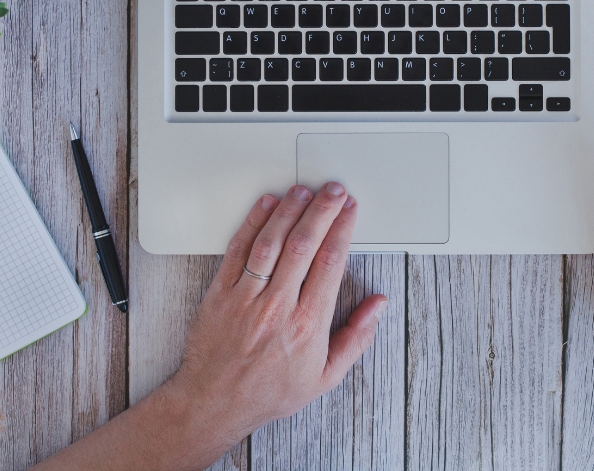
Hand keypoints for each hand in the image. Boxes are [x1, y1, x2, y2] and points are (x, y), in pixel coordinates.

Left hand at [170, 182, 387, 455]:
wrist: (215, 403)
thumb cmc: (269, 391)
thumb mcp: (325, 376)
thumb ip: (356, 337)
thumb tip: (377, 304)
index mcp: (308, 325)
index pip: (331, 262)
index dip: (343, 228)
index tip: (351, 210)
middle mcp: (277, 308)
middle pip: (304, 244)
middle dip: (322, 210)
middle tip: (333, 190)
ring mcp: (246, 298)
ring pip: (271, 241)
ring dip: (289, 210)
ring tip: (303, 190)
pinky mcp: (220, 293)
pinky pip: (238, 250)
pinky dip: (253, 223)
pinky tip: (265, 206)